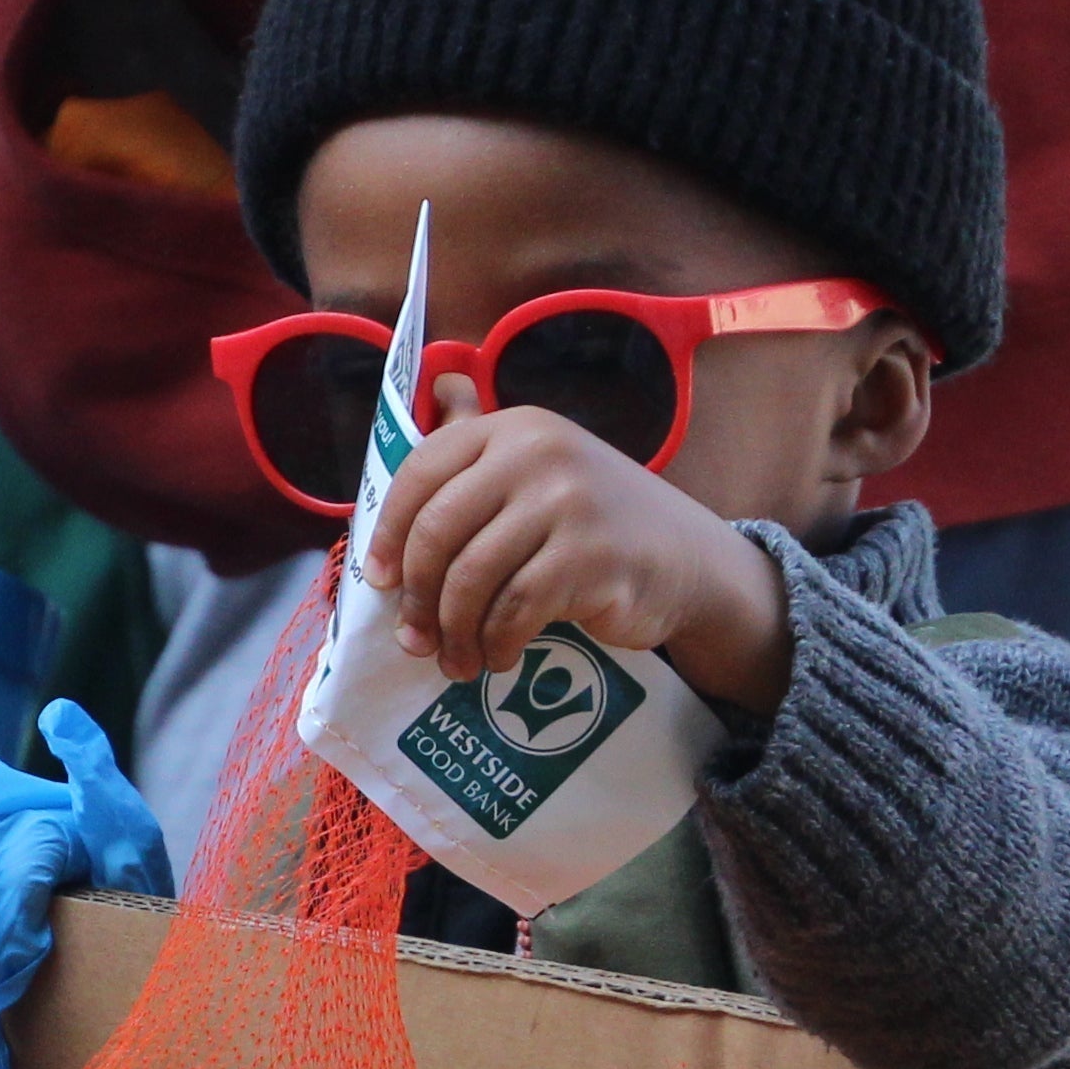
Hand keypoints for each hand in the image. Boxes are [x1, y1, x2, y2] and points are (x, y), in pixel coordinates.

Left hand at [363, 390, 789, 712]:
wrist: (688, 560)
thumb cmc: (597, 521)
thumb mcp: (542, 468)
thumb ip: (482, 449)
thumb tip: (427, 407)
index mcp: (513, 427)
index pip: (421, 471)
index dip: (390, 531)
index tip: (380, 580)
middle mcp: (538, 453)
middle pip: (438, 530)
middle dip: (416, 595)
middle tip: (413, 638)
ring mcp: (567, 503)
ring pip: (471, 577)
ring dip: (453, 632)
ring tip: (456, 661)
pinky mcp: (590, 558)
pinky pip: (513, 610)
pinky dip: (496, 643)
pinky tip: (498, 657)